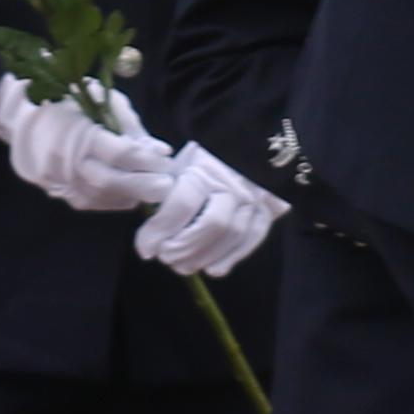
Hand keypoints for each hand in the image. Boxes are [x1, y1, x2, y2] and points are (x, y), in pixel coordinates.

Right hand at [0, 71, 179, 214]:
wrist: (24, 121)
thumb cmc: (69, 104)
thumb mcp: (100, 100)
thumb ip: (130, 126)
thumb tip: (160, 151)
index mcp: (76, 132)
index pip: (117, 153)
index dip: (145, 160)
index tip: (167, 161)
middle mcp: (65, 161)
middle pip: (110, 181)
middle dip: (143, 185)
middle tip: (168, 186)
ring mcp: (60, 181)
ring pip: (103, 197)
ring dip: (133, 195)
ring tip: (156, 190)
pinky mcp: (61, 194)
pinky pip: (94, 203)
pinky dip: (117, 200)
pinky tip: (133, 194)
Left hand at [135, 142, 283, 277]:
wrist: (241, 143)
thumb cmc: (199, 160)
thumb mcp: (176, 166)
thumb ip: (159, 194)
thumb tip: (146, 236)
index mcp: (204, 168)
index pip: (182, 204)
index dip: (160, 231)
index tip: (145, 249)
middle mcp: (233, 182)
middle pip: (212, 223)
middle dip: (184, 247)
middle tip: (165, 257)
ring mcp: (255, 195)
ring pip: (234, 234)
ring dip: (205, 256)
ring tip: (182, 266)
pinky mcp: (268, 208)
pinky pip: (254, 237)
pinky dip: (232, 257)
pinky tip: (212, 269)